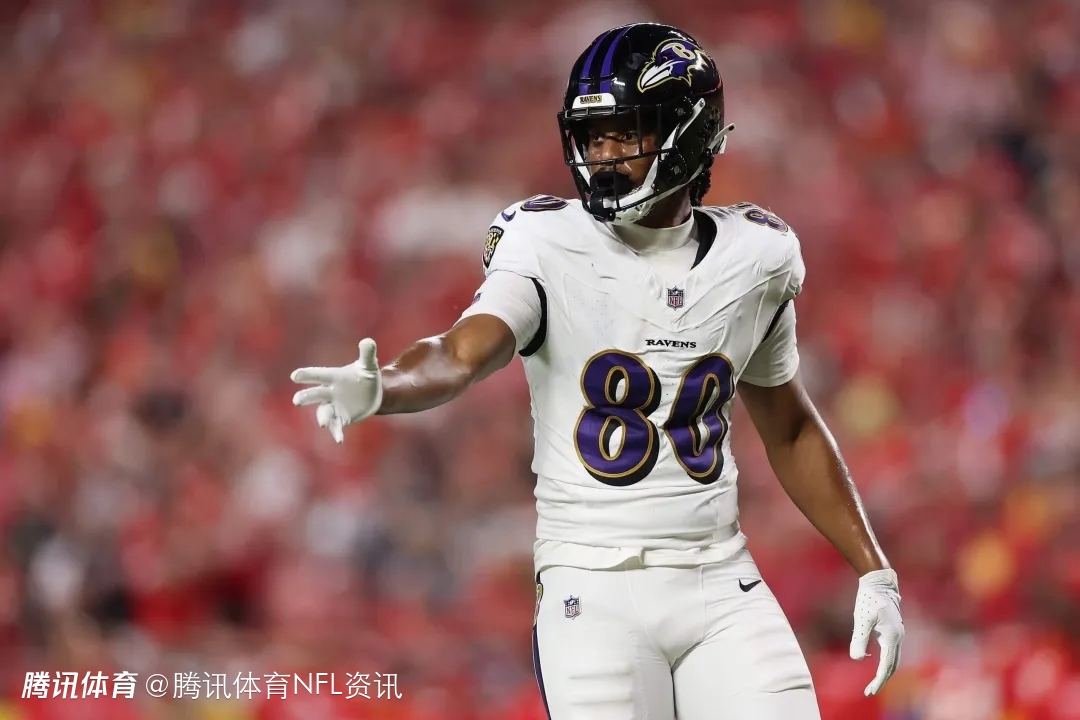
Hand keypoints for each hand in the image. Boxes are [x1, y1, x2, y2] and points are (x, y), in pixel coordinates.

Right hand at [291, 338, 382, 442]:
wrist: (373, 393)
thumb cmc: (366, 375)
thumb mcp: (369, 365)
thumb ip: (367, 353)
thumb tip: (369, 341)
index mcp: (333, 377)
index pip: (318, 375)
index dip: (307, 375)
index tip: (295, 376)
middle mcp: (329, 392)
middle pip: (315, 394)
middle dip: (306, 397)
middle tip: (297, 400)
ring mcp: (334, 406)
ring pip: (323, 412)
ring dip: (322, 417)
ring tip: (323, 423)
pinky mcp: (342, 418)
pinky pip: (337, 425)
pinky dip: (336, 432)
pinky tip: (339, 440)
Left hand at [849, 568, 903, 695]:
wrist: (879, 581)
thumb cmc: (869, 598)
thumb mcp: (861, 619)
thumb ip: (859, 639)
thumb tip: (857, 659)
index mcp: (892, 637)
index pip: (886, 666)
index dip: (878, 681)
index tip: (869, 692)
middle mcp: (898, 637)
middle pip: (893, 666)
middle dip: (882, 680)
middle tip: (869, 691)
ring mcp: (898, 633)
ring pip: (894, 659)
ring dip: (885, 672)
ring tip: (872, 682)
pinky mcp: (894, 629)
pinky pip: (892, 651)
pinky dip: (886, 661)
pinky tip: (875, 661)